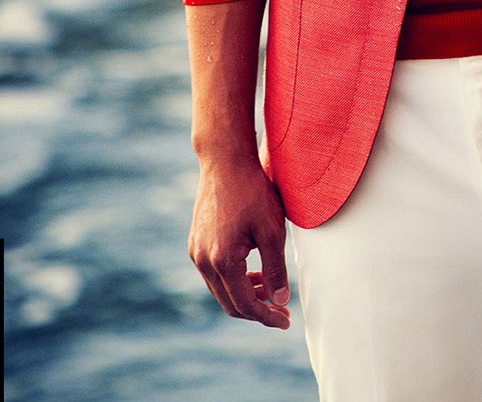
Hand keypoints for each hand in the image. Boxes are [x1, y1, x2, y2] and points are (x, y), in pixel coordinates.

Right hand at [188, 155, 290, 329]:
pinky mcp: (195, 242)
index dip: (267, 316)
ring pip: (221, 289)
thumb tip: (281, 301)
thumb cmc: (252, 192)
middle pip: (230, 303)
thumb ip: (275, 269)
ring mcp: (196, 251)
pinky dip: (233, 279)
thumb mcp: (272, 230)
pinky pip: (214, 273)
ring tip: (270, 288)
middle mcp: (203, 261)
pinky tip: (252, 270)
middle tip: (281, 310)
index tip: (286, 320)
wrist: (225, 161)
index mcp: (222, 261)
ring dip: (245, 294)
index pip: (245, 305)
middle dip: (257, 310)